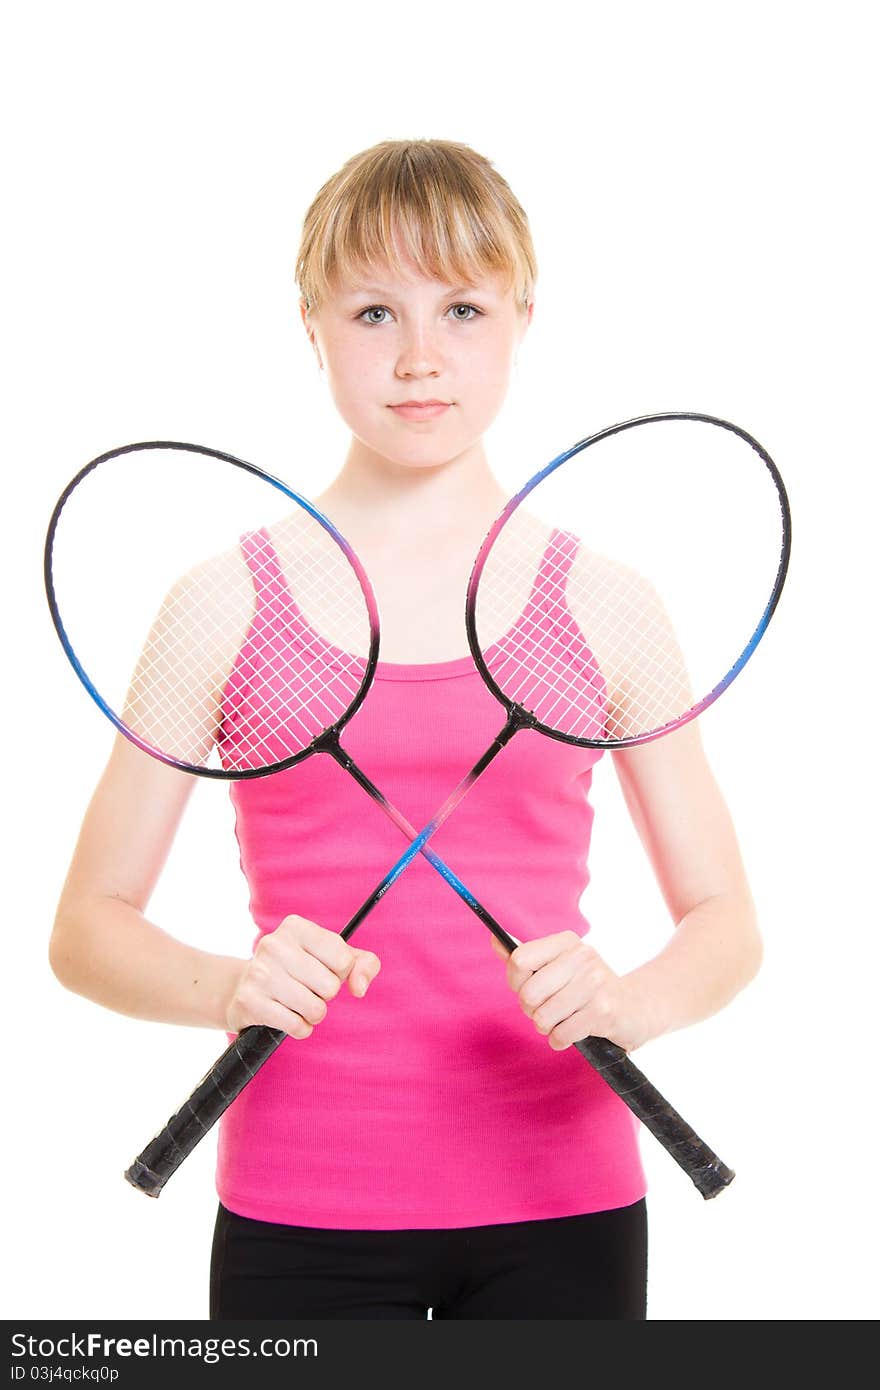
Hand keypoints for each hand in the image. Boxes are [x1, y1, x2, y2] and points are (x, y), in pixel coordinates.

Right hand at [225, 914, 380, 1037]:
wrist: (244, 987)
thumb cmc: (299, 969)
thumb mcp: (332, 957)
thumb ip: (363, 964)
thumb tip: (360, 988)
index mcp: (296, 927)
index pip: (343, 959)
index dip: (340, 972)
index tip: (324, 968)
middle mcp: (274, 945)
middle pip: (331, 986)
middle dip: (326, 994)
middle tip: (308, 988)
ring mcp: (260, 973)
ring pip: (315, 1009)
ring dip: (314, 1014)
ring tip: (299, 1003)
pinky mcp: (250, 1002)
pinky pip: (297, 1026)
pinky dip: (300, 1028)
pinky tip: (287, 1016)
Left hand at [489, 929, 650, 1052]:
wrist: (638, 1008)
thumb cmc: (589, 988)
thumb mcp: (561, 966)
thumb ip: (527, 956)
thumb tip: (494, 939)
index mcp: (568, 942)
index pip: (519, 960)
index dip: (517, 982)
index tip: (529, 987)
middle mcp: (583, 957)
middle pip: (528, 993)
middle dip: (532, 1010)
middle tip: (548, 1009)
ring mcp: (595, 983)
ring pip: (543, 1017)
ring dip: (548, 1027)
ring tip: (563, 1020)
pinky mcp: (604, 1011)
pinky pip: (561, 1034)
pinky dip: (561, 1040)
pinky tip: (573, 1032)